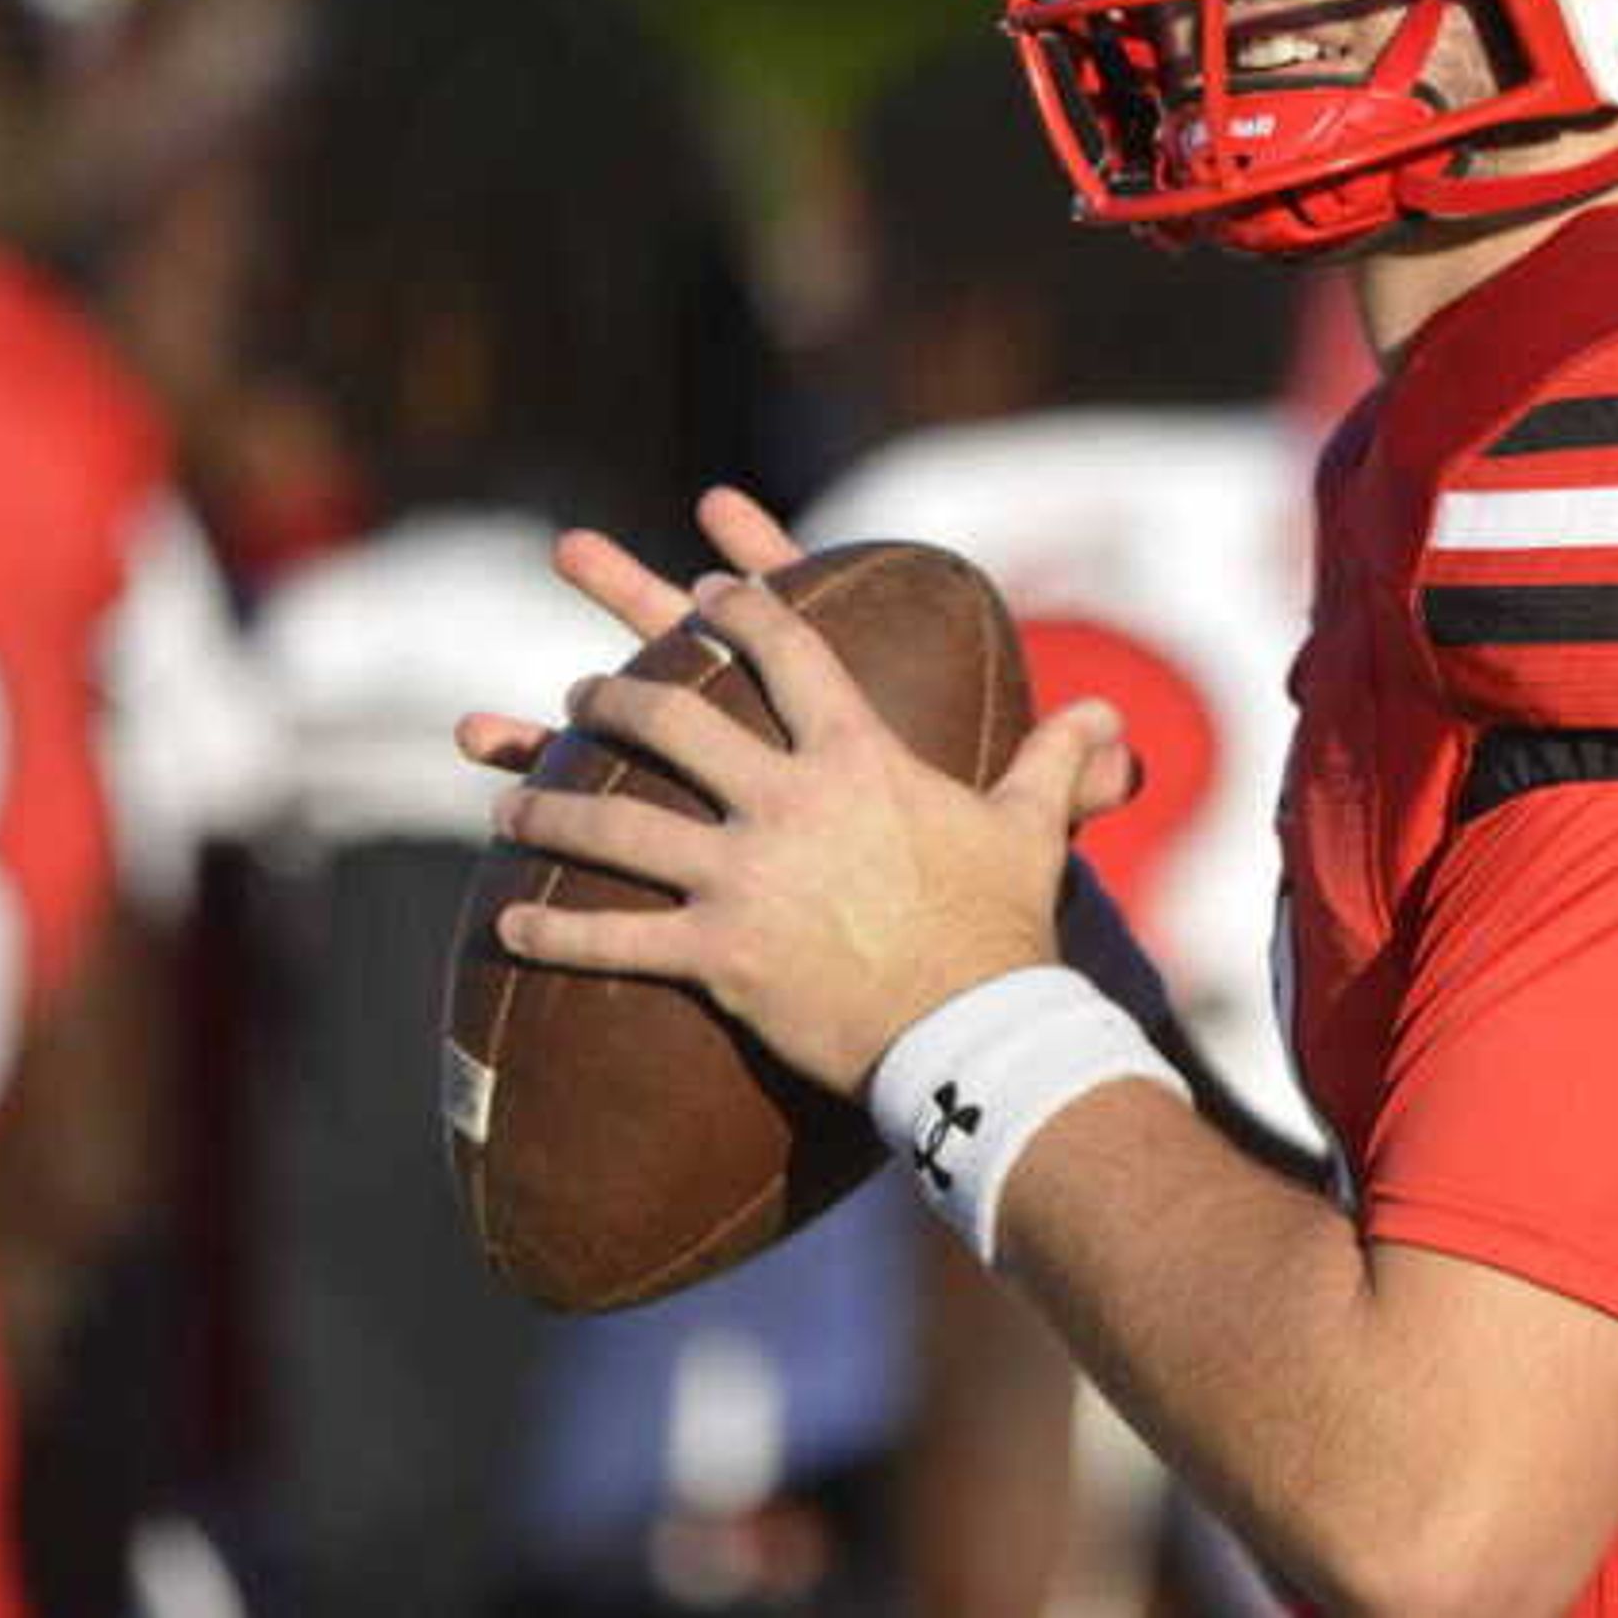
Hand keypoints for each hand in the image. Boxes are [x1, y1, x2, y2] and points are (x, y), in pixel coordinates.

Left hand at [452, 487, 1137, 1096]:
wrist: (978, 1029)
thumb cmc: (1004, 927)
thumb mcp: (1030, 829)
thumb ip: (1057, 761)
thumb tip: (1107, 718)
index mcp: (856, 757)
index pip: (788, 654)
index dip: (742, 608)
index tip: (707, 589)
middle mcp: (785, 802)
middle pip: (673, 722)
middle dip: (614, 701)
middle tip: (585, 697)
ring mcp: (742, 877)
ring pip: (617, 827)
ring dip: (552, 811)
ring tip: (512, 805)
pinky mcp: (716, 954)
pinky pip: (615, 941)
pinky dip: (554, 935)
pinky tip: (509, 927)